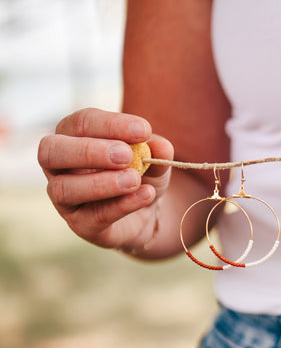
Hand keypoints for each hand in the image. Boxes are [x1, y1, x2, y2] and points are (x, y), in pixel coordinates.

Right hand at [38, 108, 173, 250]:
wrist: (145, 211)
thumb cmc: (140, 173)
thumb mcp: (153, 158)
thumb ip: (156, 150)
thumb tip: (161, 146)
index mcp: (73, 137)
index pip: (80, 123)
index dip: (110, 124)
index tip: (143, 131)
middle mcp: (59, 166)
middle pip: (52, 151)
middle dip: (89, 151)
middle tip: (126, 155)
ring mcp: (65, 197)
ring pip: (64, 188)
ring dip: (102, 183)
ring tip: (134, 179)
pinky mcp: (81, 224)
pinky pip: (93, 216)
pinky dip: (121, 205)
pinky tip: (145, 195)